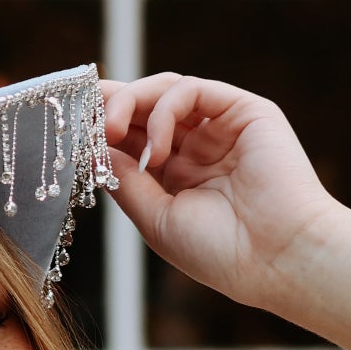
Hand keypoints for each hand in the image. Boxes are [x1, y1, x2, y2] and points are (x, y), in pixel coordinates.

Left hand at [100, 73, 344, 322]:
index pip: (133, 137)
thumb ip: (125, 180)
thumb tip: (93, 147)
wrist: (280, 260)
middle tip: (82, 114)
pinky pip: (194, 89)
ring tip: (111, 130)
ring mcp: (223, 126)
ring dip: (131, 102)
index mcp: (180, 175)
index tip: (70, 129)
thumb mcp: (157, 219)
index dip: (101, 128)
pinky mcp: (246, 111)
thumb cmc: (223, 252)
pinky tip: (158, 147)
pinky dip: (165, 108)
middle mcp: (200, 146)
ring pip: (166, 90)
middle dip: (109, 105)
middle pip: (146, 106)